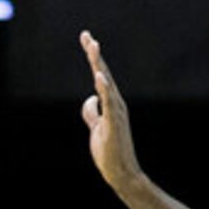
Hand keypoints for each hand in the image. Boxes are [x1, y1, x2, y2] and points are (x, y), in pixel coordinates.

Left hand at [78, 31, 143, 193]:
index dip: (93, 57)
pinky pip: (108, 103)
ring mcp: (117, 113)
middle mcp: (116, 104)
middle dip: (94, 54)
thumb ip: (92, 113)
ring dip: (99, 65)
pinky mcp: (114, 124)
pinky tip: (99, 76)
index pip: (100, 75)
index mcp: (111, 103)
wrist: (121, 173)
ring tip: (93, 47)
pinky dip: (104, 89)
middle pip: (103, 73)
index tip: (86, 38)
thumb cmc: (110, 152)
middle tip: (86, 35)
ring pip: (106, 84)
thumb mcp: (96, 127)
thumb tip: (89, 98)